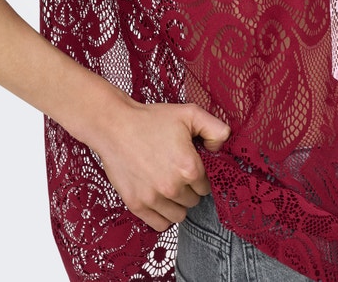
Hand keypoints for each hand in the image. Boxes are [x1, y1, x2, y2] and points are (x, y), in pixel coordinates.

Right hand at [97, 99, 230, 231]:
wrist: (115, 126)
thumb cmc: (152, 119)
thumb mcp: (189, 113)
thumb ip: (216, 129)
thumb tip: (221, 149)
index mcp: (189, 167)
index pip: (207, 186)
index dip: (199, 175)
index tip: (189, 164)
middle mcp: (173, 187)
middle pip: (194, 200)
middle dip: (188, 188)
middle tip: (175, 170)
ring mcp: (153, 198)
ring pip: (180, 215)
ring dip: (177, 203)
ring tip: (167, 184)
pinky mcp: (137, 205)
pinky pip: (161, 224)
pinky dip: (163, 215)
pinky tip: (159, 198)